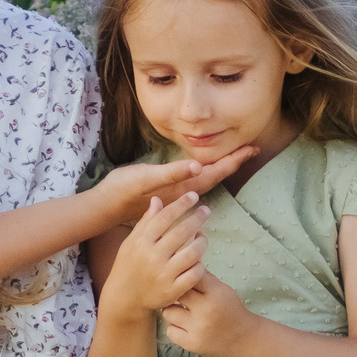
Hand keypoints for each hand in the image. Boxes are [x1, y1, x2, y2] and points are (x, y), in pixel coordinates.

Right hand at [89, 150, 252, 230]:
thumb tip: (199, 166)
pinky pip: (195, 187)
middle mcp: (183, 194)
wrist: (105, 207)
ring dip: (222, 169)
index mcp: (182, 187)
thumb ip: (173, 173)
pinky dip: (206, 176)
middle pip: (215, 177)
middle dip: (233, 163)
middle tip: (251, 149)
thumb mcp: (146, 177)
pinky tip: (206, 172)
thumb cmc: (123, 189)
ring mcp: (177, 197)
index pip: (214, 172)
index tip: (251, 148)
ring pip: (206, 182)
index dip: (233, 160)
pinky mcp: (170, 196)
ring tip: (235, 158)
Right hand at [104, 192, 209, 315]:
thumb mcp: (132, 242)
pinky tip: (199, 260)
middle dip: (197, 218)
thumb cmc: (129, 266)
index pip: (165, 217)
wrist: (124, 298)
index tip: (193, 196)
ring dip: (202, 242)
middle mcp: (152, 257)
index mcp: (141, 242)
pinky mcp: (173, 290)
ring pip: (193, 253)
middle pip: (182, 232)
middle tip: (206, 211)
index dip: (181, 204)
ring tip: (203, 237)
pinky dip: (200, 265)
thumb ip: (146, 222)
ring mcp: (164, 275)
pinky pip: (195, 274)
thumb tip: (157, 199)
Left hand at [158, 269, 256, 356]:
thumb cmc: (230, 310)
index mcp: (215, 294)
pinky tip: (185, 326)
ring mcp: (197, 329)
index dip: (182, 275)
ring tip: (183, 312)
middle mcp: (205, 311)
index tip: (180, 277)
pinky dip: (175, 327)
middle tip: (179, 295)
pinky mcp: (191, 344)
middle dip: (175, 292)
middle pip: (175, 293)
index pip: (189, 276)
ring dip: (173, 311)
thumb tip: (181, 261)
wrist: (243, 339)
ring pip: (168, 312)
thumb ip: (203, 278)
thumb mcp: (222, 290)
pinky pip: (170, 331)